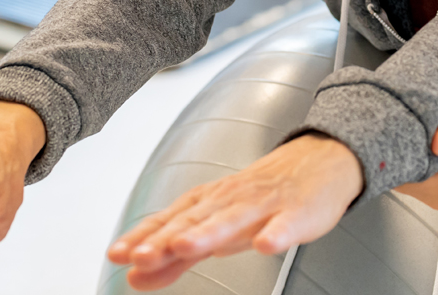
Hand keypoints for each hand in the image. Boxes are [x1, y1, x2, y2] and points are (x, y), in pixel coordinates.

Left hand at [107, 134, 364, 290]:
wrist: (319, 162)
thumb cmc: (263, 196)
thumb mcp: (215, 226)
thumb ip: (175, 257)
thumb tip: (135, 276)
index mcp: (208, 203)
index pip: (170, 220)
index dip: (143, 238)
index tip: (118, 254)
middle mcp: (230, 201)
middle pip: (195, 220)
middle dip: (167, 238)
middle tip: (141, 256)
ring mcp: (264, 205)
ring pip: (233, 220)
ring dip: (208, 233)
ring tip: (186, 247)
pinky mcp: (297, 212)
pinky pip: (286, 224)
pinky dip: (275, 234)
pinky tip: (265, 245)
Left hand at [395, 109, 437, 208]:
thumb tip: (433, 137)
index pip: (397, 174)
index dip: (389, 145)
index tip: (391, 118)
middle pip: (397, 171)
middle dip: (396, 140)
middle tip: (402, 108)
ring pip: (407, 166)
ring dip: (410, 140)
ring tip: (418, 114)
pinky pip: (422, 163)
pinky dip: (421, 144)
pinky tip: (431, 125)